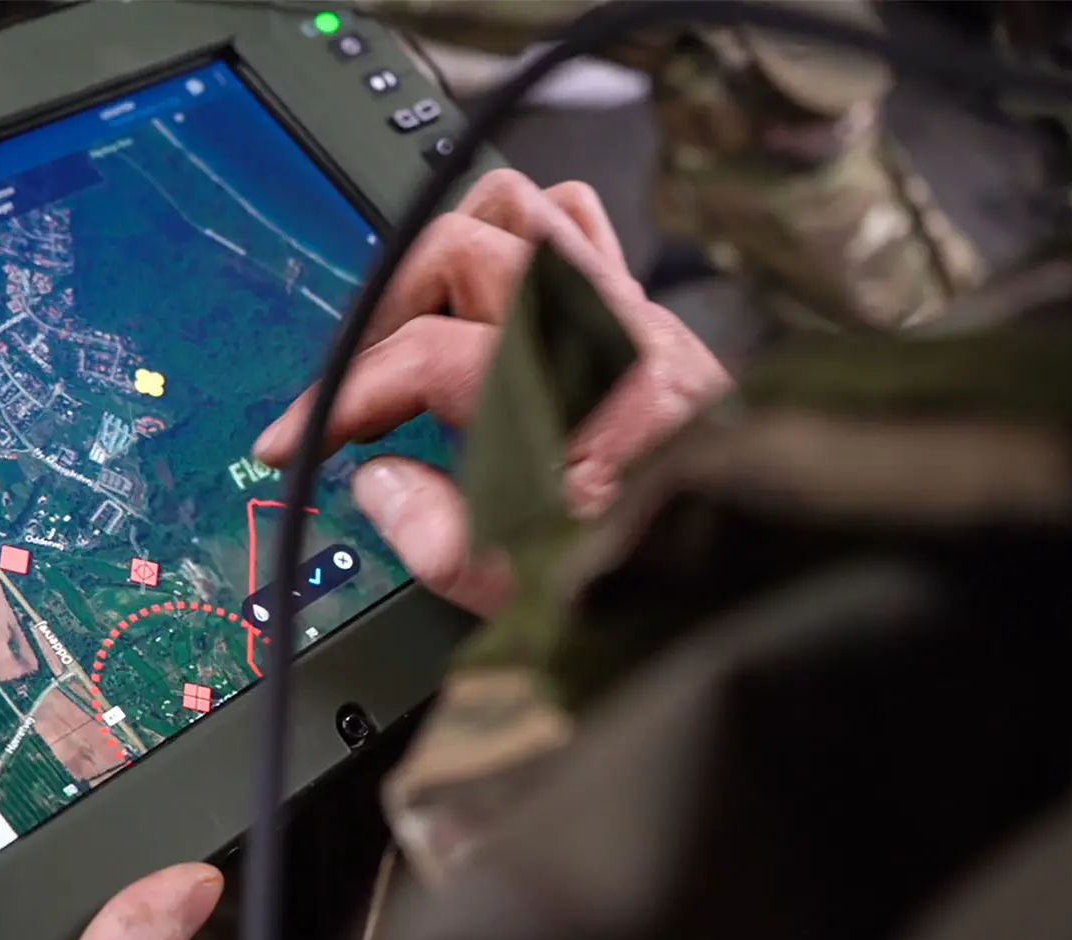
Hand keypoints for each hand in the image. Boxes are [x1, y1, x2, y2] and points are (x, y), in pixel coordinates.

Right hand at [253, 170, 729, 615]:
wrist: (777, 583)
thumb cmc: (679, 584)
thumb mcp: (537, 595)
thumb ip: (438, 538)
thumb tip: (378, 486)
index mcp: (572, 391)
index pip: (421, 356)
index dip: (338, 400)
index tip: (294, 441)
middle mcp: (606, 330)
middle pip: (461, 250)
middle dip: (387, 314)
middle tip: (356, 389)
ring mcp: (632, 316)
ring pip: (523, 213)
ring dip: (453, 259)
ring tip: (417, 329)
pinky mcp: (651, 325)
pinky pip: (582, 233)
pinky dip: (524, 247)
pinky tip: (494, 306)